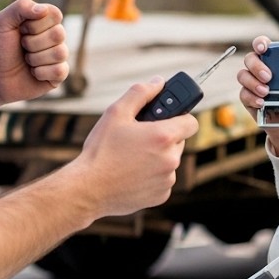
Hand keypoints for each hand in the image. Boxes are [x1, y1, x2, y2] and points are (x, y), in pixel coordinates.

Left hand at [0, 0, 68, 103]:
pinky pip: (60, 71)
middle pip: (59, 34)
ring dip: (35, 58)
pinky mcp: (58, 74)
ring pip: (60, 53)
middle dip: (32, 43)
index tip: (20, 29)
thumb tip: (44, 10)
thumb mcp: (1, 22)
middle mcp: (54, 37)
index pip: (55, 14)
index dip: (35, 24)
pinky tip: (33, 73)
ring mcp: (58, 56)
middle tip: (21, 47)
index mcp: (44, 21)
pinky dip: (41, 73)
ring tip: (26, 61)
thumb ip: (21, 7)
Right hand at [73, 77, 198, 216]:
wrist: (87, 189)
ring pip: (170, 161)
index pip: (191, 122)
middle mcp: (171, 159)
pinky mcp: (161, 195)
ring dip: (158, 157)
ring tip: (132, 157)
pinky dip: (152, 176)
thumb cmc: (100, 151)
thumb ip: (140, 93)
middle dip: (163, 137)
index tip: (169, 118)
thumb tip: (158, 82)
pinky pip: (163, 179)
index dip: (180, 117)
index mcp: (163, 137)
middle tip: (140, 138)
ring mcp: (167, 179)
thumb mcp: (116, 114)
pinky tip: (132, 174)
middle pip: (178, 141)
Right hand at [237, 35, 278, 156]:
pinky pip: (243, 94)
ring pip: (242, 75)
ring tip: (266, 92)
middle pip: (250, 59)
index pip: (263, 45)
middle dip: (257, 66)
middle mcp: (259, 69)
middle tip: (269, 77)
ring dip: (253, 83)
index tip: (264, 49)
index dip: (260, 43)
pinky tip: (262, 103)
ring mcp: (251, 83)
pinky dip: (252, 98)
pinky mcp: (247, 98)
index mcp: (274, 61)